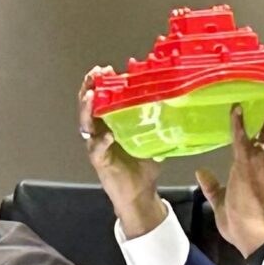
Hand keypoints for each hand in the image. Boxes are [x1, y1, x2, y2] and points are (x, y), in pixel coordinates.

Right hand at [78, 67, 164, 237]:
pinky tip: (106, 136)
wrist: (140, 194)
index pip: (102, 99)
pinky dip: (100, 142)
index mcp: (111, 124)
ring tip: (91, 96)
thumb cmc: (144, 167)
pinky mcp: (99, 162)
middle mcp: (100, 132)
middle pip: (88, 107)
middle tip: (94, 76)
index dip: (101, 84)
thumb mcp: (154, 139)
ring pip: (86, 125)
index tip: (105, 69)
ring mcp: (97, 147)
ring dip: (87, 109)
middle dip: (89, 89)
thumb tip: (177, 106)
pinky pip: (96, 149)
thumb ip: (160, 123)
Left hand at [195, 94, 263, 257]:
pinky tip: (236, 110)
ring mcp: (256, 165)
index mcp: (257, 175)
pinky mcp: (246, 167)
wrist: (251, 235)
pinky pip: (241, 140)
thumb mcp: (220, 202)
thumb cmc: (240, 225)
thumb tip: (201, 173)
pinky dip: (238, 124)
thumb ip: (212, 186)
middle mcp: (261, 166)